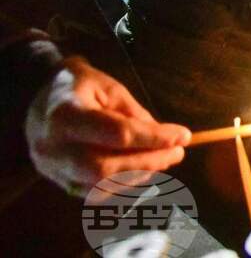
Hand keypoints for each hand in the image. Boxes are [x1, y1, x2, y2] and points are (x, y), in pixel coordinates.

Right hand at [25, 57, 189, 195]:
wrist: (40, 94)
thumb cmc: (82, 85)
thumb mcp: (110, 87)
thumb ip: (134, 114)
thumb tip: (164, 139)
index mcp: (65, 114)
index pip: (116, 133)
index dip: (153, 138)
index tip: (183, 136)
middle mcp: (53, 147)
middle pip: (104, 168)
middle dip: (147, 162)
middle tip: (177, 153)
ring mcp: (51, 169)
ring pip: (98, 186)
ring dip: (138, 176)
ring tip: (164, 159)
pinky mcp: (58, 181)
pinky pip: (93, 193)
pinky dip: (122, 185)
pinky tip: (142, 170)